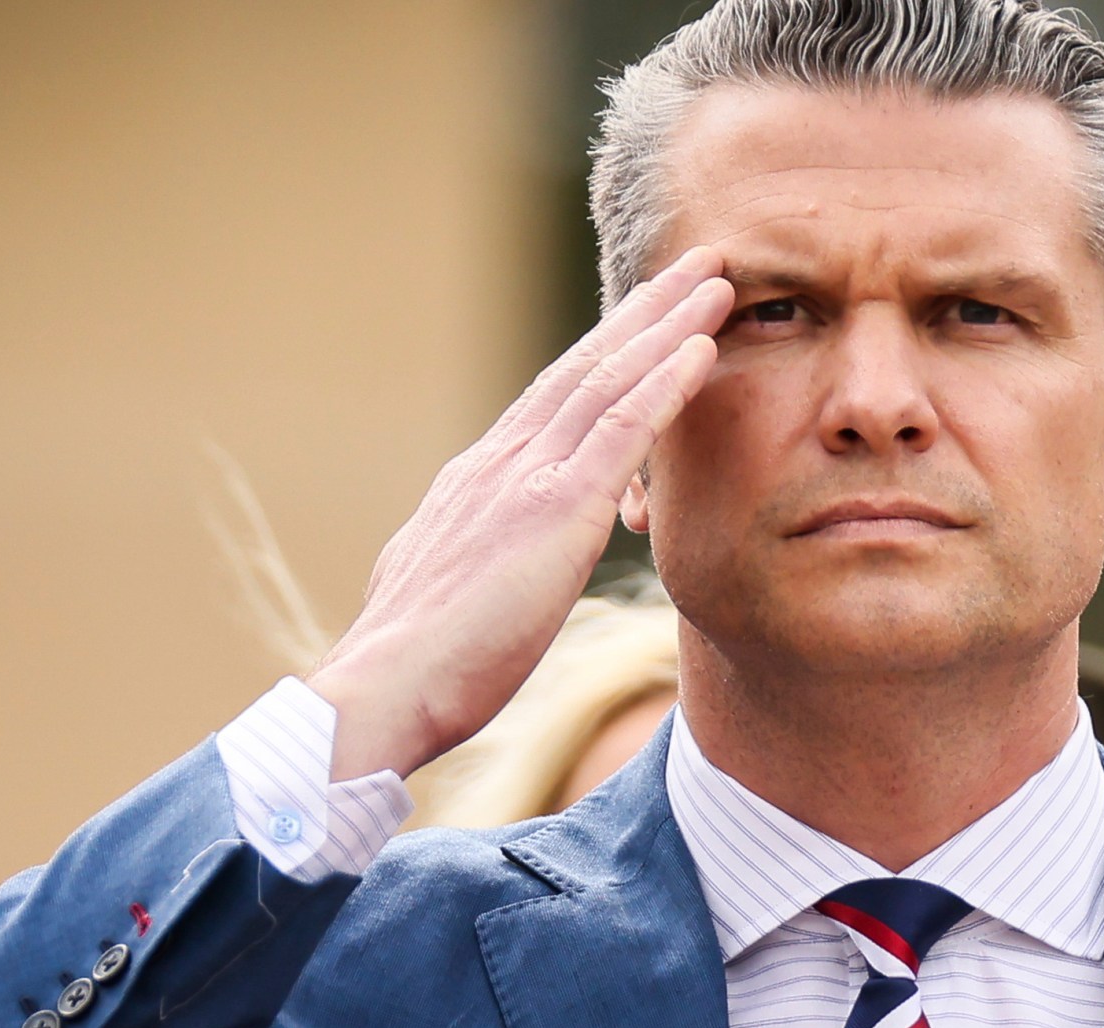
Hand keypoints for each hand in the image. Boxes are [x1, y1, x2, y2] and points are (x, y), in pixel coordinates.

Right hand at [307, 248, 730, 780]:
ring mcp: (527, 478)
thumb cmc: (414, 667)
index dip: (603, 353)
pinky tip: (703, 347)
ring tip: (717, 280)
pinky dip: (664, 382)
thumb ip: (473, 560)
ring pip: (609, 378)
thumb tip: (479, 565)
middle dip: (643, 313)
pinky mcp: (555, 508)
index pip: (552, 401)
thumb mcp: (443, 591)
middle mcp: (502, 461)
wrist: (387, 686)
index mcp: (478, 481)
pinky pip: (621, 428)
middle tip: (695, 266)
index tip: (643, 316)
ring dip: (667, 324)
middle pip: (585, 367)